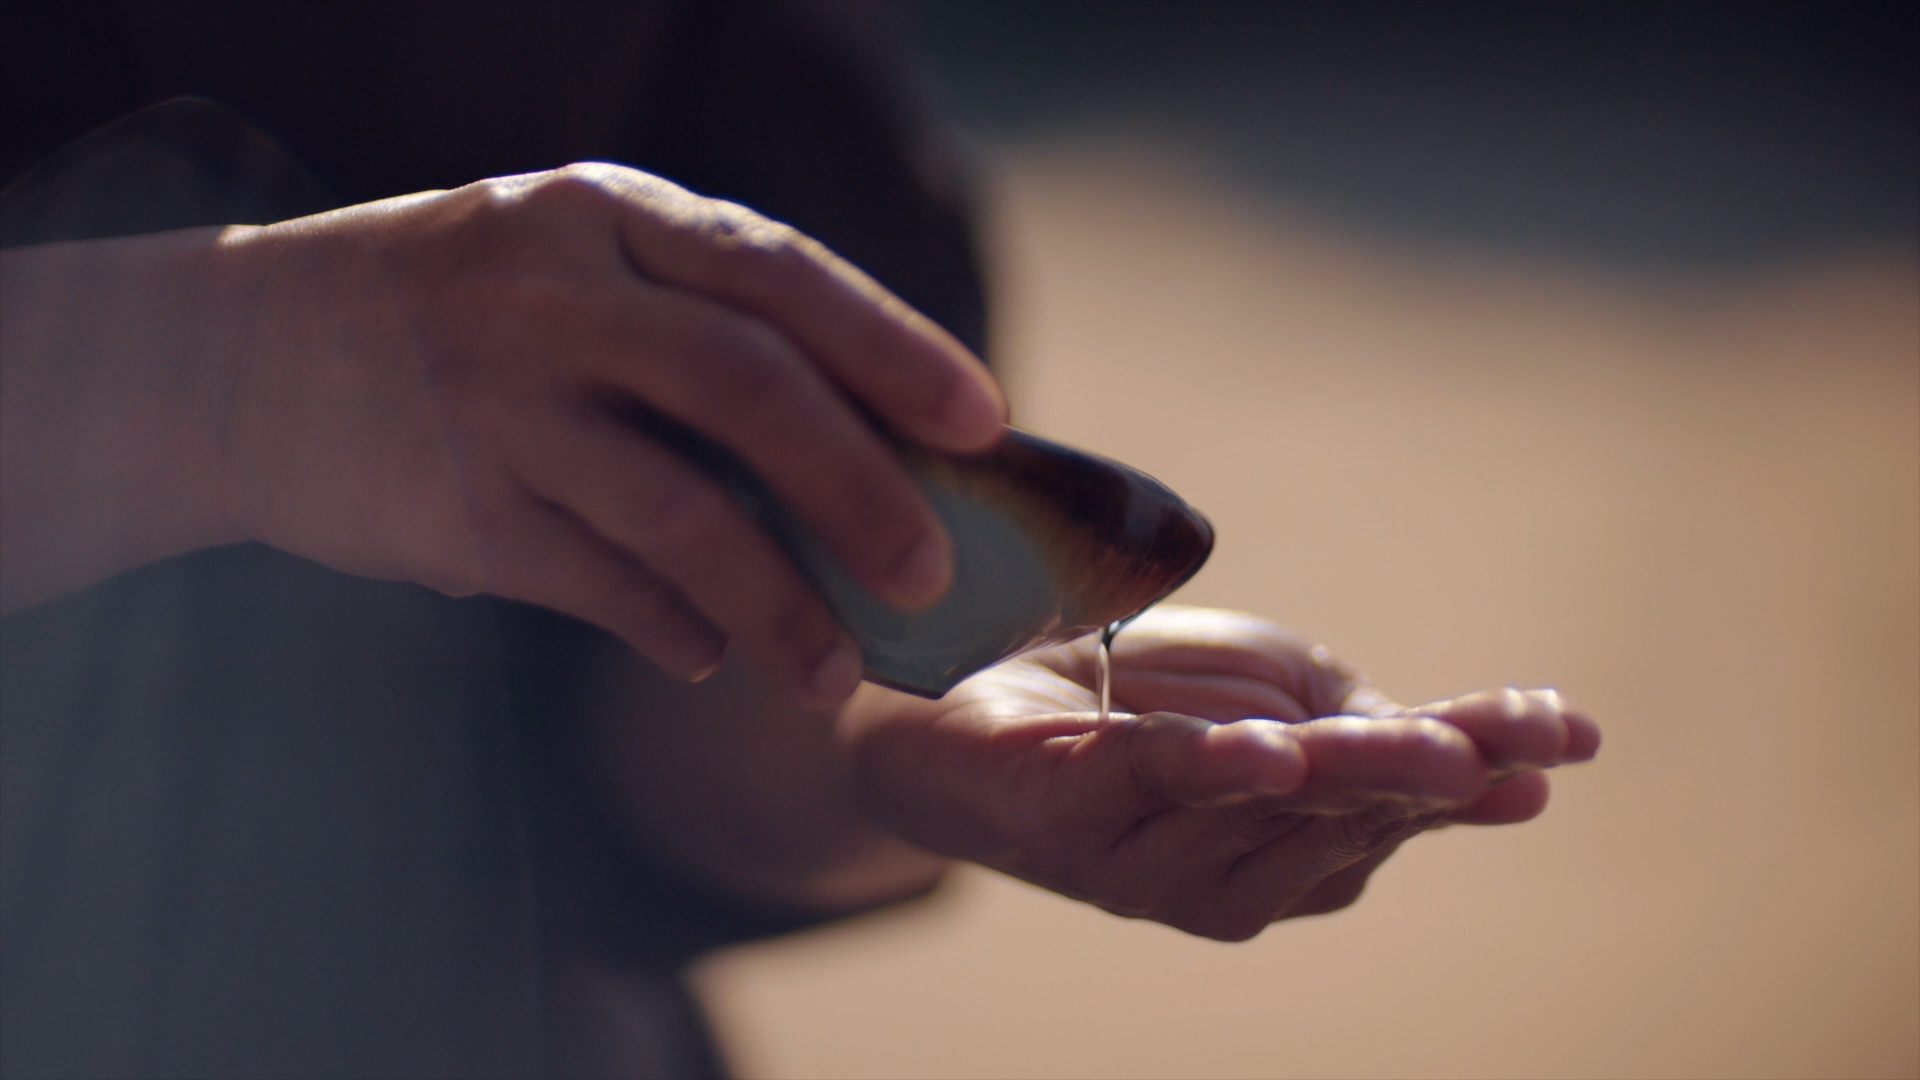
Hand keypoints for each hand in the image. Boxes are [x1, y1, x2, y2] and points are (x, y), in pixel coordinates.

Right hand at [211, 164, 1003, 704]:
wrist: (230, 356)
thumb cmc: (453, 312)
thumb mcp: (567, 265)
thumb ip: (697, 328)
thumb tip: (873, 454)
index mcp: (606, 216)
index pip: (779, 274)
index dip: (893, 349)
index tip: (984, 423)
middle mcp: (552, 294)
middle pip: (746, 386)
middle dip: (858, 487)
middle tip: (933, 574)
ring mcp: (497, 401)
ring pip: (676, 511)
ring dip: (775, 604)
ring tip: (833, 676)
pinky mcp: (453, 506)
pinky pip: (597, 584)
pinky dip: (670, 630)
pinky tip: (707, 658)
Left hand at [839, 606, 1599, 939]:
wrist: (973, 686)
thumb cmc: (1140, 701)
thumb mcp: (1281, 699)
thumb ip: (1378, 733)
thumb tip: (1524, 764)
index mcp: (1293, 852)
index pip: (1404, 805)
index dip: (1483, 761)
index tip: (1566, 731)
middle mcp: (1230, 876)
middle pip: (1346, 815)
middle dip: (1425, 776)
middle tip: (1504, 745)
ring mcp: (1150, 855)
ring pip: (1267, 804)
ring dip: (1348, 774)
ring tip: (1432, 750)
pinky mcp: (1069, 811)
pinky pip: (1150, 785)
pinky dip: (1210, 770)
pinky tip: (1267, 754)